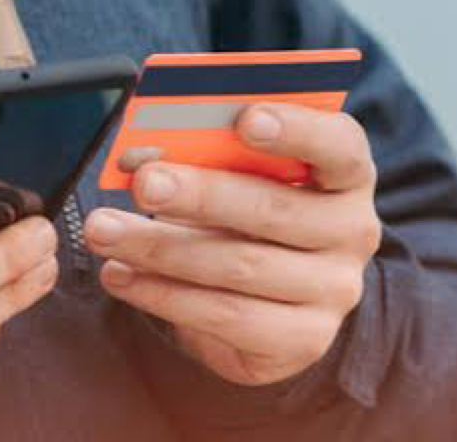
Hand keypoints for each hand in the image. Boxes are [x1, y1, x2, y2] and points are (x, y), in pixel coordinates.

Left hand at [84, 104, 381, 385]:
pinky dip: (163, 295)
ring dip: (160, 248)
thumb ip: (206, 154)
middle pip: (274, 209)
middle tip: (143, 182)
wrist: (276, 297)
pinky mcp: (302, 339)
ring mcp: (332, 290)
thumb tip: (139, 153)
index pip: (339, 145)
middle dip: (200, 194)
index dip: (296, 129)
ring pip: (238, 267)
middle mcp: (352, 231)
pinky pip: (225, 316)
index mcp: (346, 174)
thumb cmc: (249, 211)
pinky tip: (120, 275)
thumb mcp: (239, 174)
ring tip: (104, 232)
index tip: (245, 118)